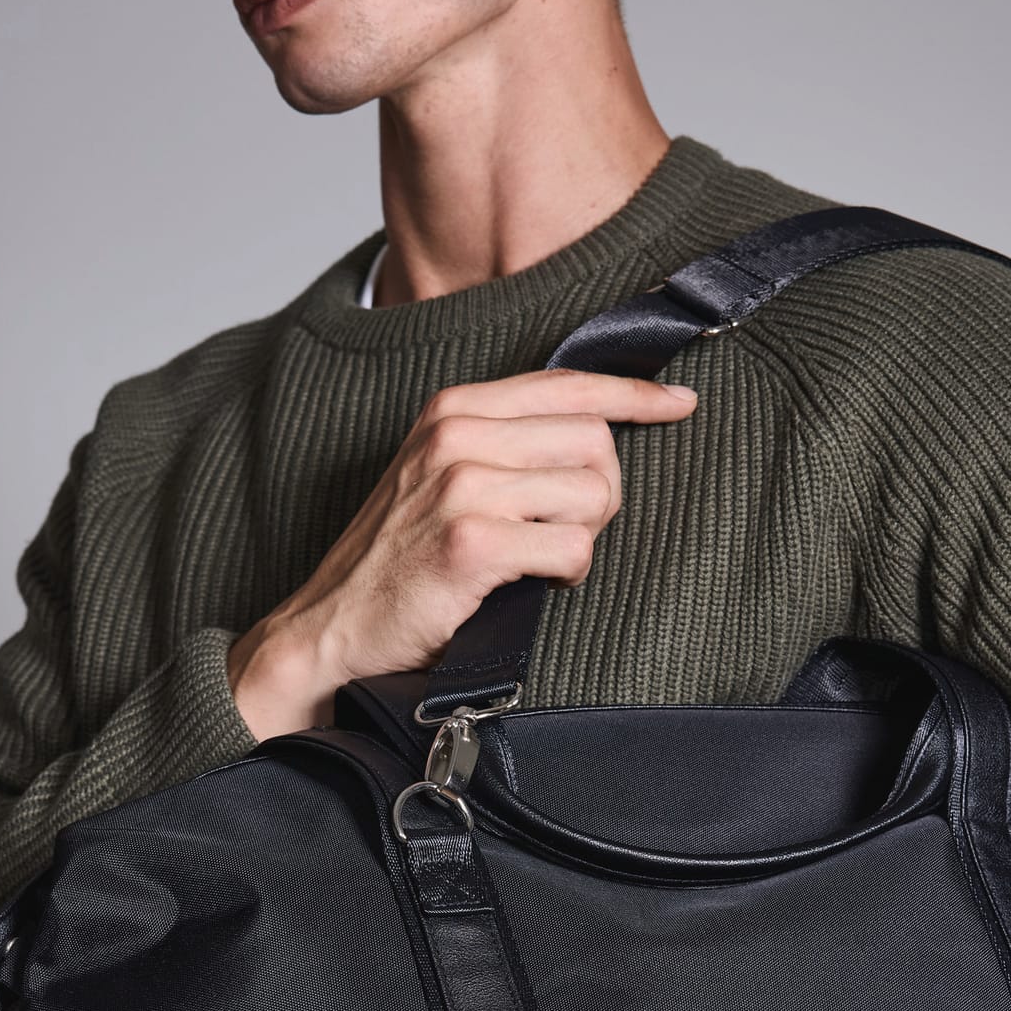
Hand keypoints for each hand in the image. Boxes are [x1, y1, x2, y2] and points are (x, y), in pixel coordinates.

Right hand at [227, 369, 697, 737]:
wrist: (333, 626)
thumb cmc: (395, 563)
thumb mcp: (438, 477)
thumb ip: (501, 446)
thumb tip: (594, 436)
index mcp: (453, 409)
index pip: (567, 383)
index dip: (633, 393)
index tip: (677, 402)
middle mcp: (458, 434)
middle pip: (594, 439)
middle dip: (603, 492)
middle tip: (568, 533)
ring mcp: (463, 485)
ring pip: (592, 493)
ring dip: (584, 538)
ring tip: (542, 562)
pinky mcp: (473, 542)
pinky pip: (572, 548)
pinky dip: (568, 574)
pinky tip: (534, 585)